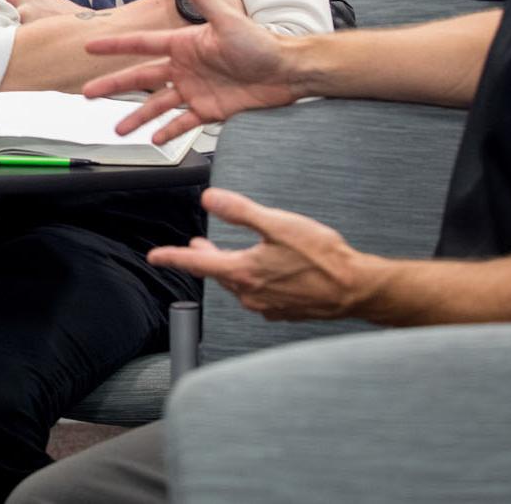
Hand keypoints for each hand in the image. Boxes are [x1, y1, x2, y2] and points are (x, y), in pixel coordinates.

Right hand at [81, 0, 299, 139]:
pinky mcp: (209, 110)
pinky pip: (183, 122)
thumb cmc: (260, 44)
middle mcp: (184, 68)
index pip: (142, 45)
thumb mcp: (228, 20)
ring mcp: (195, 90)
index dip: (116, 46)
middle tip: (89, 92)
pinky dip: (169, 131)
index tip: (91, 46)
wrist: (286, 72)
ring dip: (137, 116)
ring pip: (157, 105)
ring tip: (119, 129)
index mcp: (184, 45)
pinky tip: (154, 138)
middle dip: (113, 85)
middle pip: (141, 78)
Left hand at [148, 187, 373, 322]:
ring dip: (227, 269)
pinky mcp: (283, 311)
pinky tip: (262, 272)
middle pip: (217, 274)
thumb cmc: (323, 257)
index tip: (154, 257)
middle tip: (194, 246)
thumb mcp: (278, 224)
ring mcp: (267, 306)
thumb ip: (241, 211)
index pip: (197, 263)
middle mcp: (251, 294)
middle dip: (203, 258)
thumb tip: (209, 198)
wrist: (356, 289)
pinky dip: (251, 280)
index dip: (172, 257)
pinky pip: (257, 295)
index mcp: (244, 272)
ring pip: (237, 285)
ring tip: (226, 255)